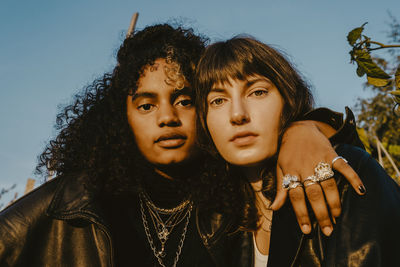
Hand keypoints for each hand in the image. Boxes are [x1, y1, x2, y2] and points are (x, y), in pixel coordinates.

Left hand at [270, 120, 365, 235]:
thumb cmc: (287, 152)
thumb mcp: (280, 168)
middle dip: (320, 213)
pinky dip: (353, 177)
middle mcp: (305, 167)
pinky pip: (343, 166)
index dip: (301, 213)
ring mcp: (319, 160)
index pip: (295, 196)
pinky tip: (360, 190)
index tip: (307, 230)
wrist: (298, 129)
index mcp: (291, 172)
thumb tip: (274, 208)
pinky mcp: (331, 154)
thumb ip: (280, 189)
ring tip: (337, 216)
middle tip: (327, 230)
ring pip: (328, 184)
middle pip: (313, 193)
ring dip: (334, 201)